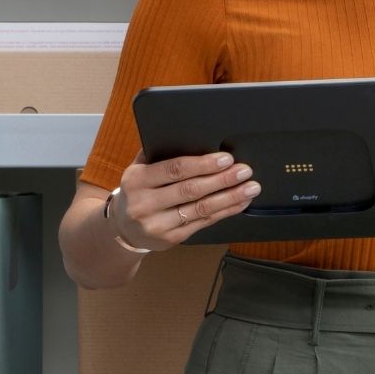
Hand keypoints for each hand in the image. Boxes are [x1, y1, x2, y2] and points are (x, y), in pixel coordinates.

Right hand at [110, 150, 259, 250]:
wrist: (123, 228)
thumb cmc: (139, 190)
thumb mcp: (139, 169)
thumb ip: (159, 153)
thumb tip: (192, 134)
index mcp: (136, 180)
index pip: (174, 170)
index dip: (203, 164)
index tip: (226, 158)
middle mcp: (144, 204)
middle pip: (191, 190)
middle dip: (222, 180)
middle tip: (244, 171)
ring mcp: (158, 224)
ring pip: (200, 209)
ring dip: (230, 197)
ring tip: (251, 187)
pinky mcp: (171, 239)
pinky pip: (204, 223)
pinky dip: (226, 211)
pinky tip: (240, 202)